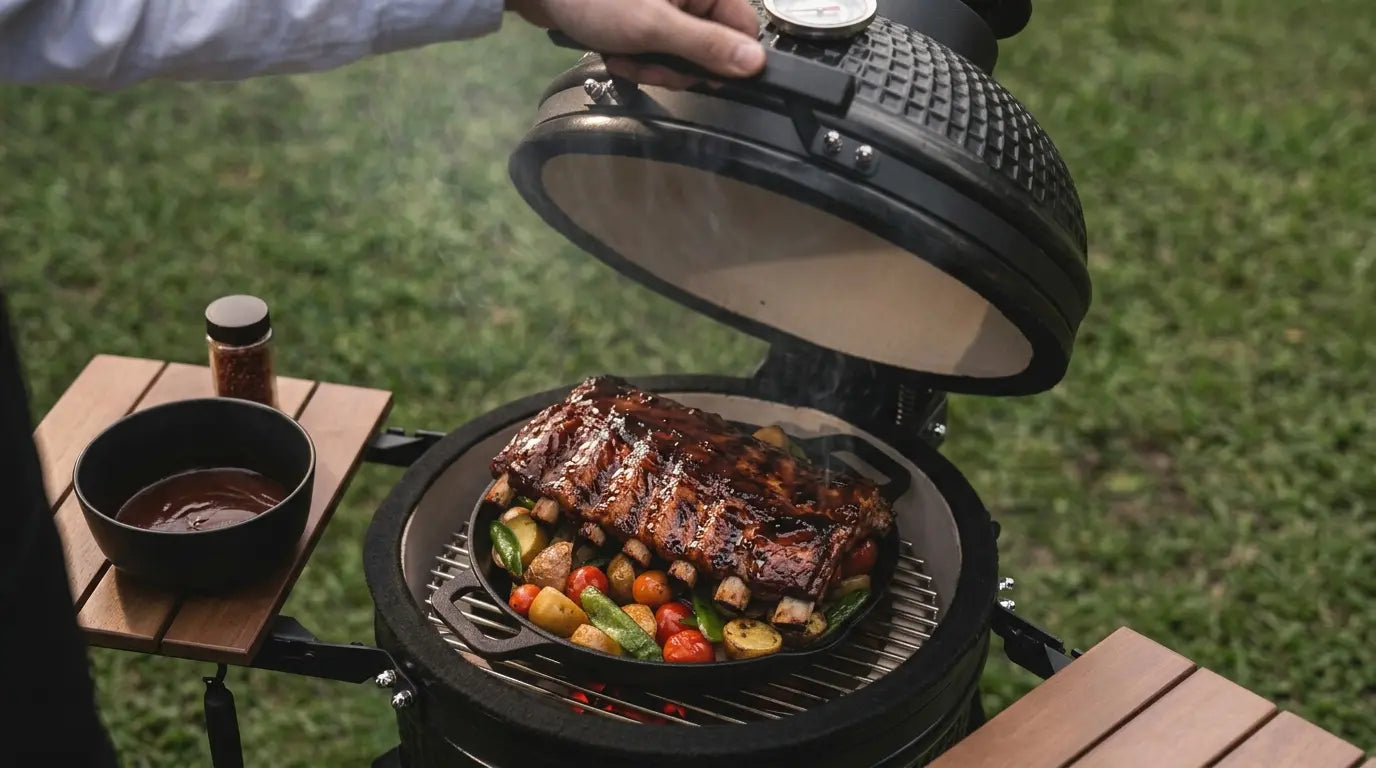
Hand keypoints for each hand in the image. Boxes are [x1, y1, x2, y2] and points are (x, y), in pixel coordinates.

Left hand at [507, 0, 765, 88]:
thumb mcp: (654, 27)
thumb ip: (707, 46)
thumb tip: (756, 64)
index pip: (742, 31)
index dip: (721, 61)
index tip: (690, 72)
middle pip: (709, 49)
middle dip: (673, 65)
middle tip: (642, 61)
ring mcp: (668, 5)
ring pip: (679, 55)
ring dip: (650, 65)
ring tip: (621, 54)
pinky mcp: (644, 17)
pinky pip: (656, 50)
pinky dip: (635, 58)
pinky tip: (614, 51)